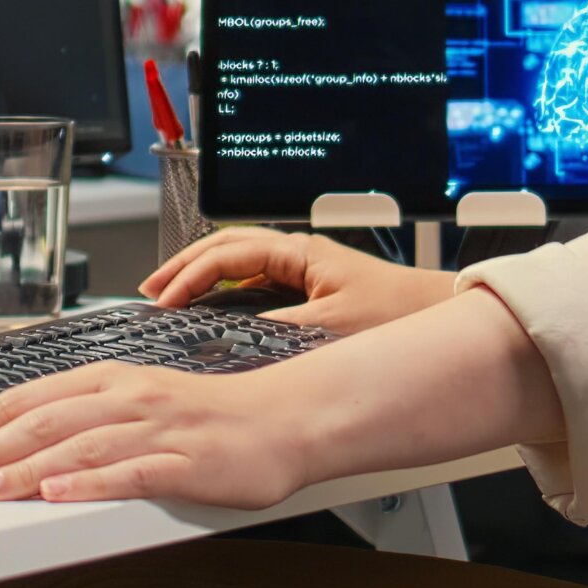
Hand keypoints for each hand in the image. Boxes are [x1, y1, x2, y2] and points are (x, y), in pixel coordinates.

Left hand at [0, 289, 565, 508]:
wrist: (287, 422)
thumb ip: (89, 424)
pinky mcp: (185, 461)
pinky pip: (129, 471)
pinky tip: (57, 497)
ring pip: (74, 446)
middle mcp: (126, 396)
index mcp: (110, 379)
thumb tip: (29, 450)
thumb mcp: (141, 409)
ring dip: (20, 472)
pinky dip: (88, 484)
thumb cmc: (213, 421)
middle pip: (39, 422)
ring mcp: (155, 428)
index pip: (27, 399)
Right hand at [141, 228, 452, 334]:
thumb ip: (280, 330)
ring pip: (237, 264)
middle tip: (150, 289)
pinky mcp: (307, 289)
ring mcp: (300, 270)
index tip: (166, 301)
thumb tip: (233, 338)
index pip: (228, 254)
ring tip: (170, 295)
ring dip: (201, 277)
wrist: (437, 314)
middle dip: (183, 266)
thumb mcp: (332, 327)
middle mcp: (297, 255)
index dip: (190, 276)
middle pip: (225, 249)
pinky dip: (223, 292)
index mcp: (299, 252)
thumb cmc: (397, 314)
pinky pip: (253, 282)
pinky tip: (209, 310)